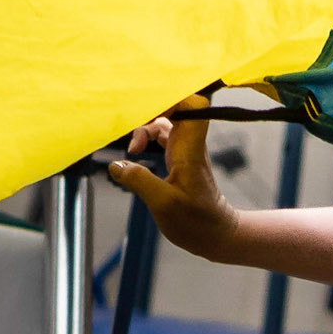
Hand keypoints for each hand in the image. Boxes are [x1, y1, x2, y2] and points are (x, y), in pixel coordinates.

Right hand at [108, 95, 240, 260]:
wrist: (215, 235)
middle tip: (132, 125)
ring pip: (164, 121)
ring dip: (145, 127)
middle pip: (174, 107)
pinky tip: (135, 154)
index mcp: (189, 149)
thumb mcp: (163, 204)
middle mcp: (189, 144)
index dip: (172, 98)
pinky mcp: (178, 158)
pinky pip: (161, 135)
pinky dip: (146, 138)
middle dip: (150, 109)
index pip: (193, 105)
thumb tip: (116, 165)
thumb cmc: (196, 222)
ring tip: (132, 149)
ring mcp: (184, 149)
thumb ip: (139, 181)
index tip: (148, 110)